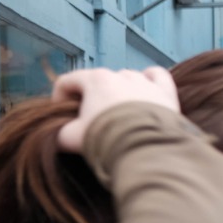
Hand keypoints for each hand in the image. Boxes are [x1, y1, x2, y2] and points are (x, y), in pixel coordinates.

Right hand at [52, 67, 179, 152]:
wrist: (144, 148)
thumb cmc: (105, 138)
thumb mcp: (71, 138)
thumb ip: (59, 132)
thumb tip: (58, 134)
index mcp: (95, 81)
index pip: (67, 81)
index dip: (59, 97)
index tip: (62, 115)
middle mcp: (119, 75)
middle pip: (96, 80)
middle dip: (89, 97)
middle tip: (89, 119)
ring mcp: (144, 81)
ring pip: (125, 78)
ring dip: (116, 92)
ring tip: (117, 111)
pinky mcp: (164, 91)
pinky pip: (156, 76)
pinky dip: (148, 80)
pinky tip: (144, 91)